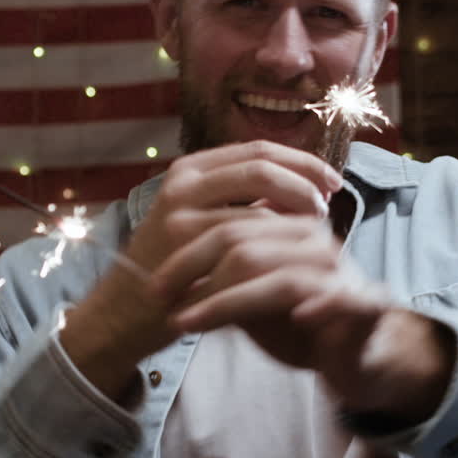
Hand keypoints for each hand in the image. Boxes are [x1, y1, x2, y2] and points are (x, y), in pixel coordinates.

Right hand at [61, 142, 341, 400]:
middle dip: (305, 183)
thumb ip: (242, 200)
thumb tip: (302, 186)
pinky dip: (278, 249)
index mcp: (190, 169)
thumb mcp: (201, 218)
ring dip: (295, 220)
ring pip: (259, 206)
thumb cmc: (173, 264)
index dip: (302, 162)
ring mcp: (181, 215)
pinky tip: (295, 261)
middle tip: (328, 207)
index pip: (258, 150)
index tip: (331, 182)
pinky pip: (248, 243)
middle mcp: (183, 183)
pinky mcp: (184, 249)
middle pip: (262, 165)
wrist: (127, 308)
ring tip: (315, 237)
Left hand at [152, 215, 455, 424]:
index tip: (151, 278)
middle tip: (159, 297)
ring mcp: (339, 271)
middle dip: (193, 270)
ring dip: (224, 302)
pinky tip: (291, 322)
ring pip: (277, 277)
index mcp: (286, 227)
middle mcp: (313, 240)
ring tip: (184, 324)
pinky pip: (336, 299)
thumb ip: (220, 282)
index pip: (230, 220)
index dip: (187, 248)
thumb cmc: (298, 325)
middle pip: (244, 241)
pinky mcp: (366, 303)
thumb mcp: (250, 301)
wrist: (358, 356)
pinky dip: (315, 308)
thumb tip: (168, 275)